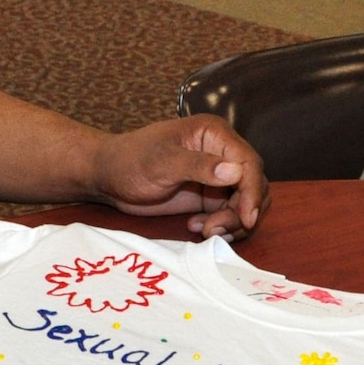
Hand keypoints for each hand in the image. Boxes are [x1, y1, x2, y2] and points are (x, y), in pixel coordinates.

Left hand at [88, 115, 269, 239]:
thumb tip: (236, 171)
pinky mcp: (210, 196)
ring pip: (246, 203)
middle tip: (214, 229)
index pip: (249, 162)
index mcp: (214, 134)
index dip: (252, 191)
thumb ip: (198, 166)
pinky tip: (194, 227)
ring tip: (204, 230)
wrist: (109, 176)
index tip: (247, 218)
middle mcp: (222, 153)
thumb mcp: (161, 162)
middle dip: (242, 212)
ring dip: (233, 222)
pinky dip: (221, 226)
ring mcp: (218, 176)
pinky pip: (230, 214)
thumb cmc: (130, 160)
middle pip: (254, 185)